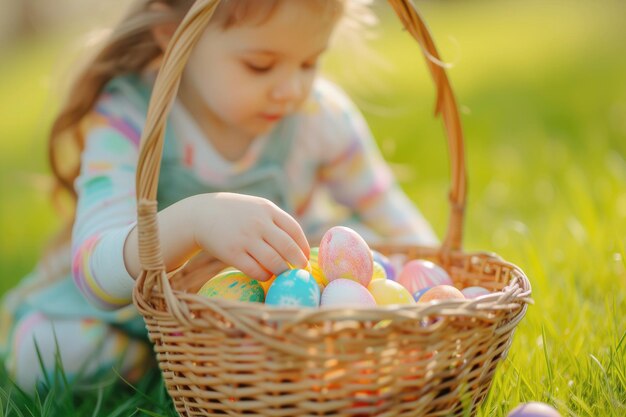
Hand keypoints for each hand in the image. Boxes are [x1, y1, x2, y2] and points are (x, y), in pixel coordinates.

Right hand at [187, 193, 309, 280]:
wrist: (200, 214)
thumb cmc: (235, 214)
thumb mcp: (257, 208)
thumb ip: (276, 221)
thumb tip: (299, 247)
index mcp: (268, 209)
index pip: (294, 230)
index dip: (303, 247)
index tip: (305, 257)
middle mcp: (259, 223)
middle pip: (288, 248)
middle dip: (298, 263)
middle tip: (301, 271)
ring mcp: (245, 238)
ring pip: (274, 262)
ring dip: (282, 272)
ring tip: (283, 276)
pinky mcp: (232, 253)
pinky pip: (255, 270)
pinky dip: (264, 276)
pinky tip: (264, 275)